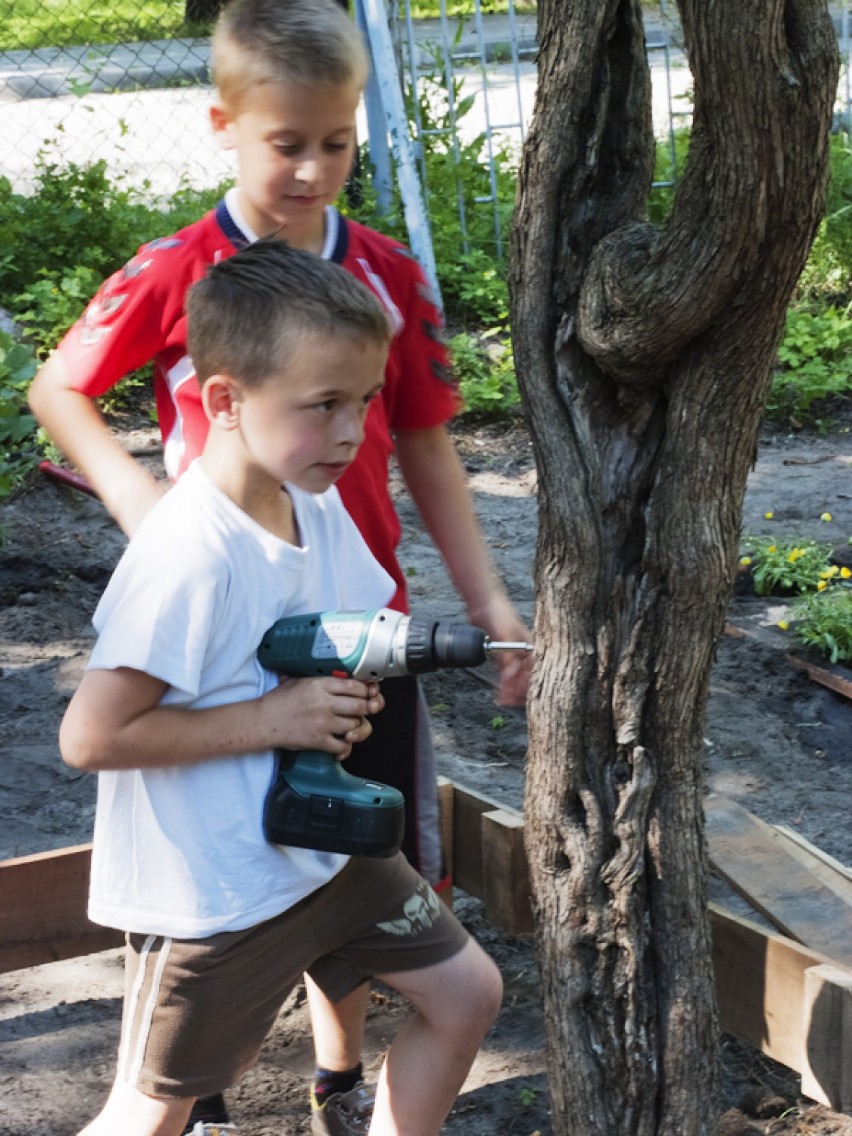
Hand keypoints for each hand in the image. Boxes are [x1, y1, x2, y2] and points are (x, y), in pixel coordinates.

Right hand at [259, 677, 383, 758]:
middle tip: (363, 709)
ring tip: (349, 724)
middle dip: (365, 708)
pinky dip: (345, 746)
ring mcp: (322, 723)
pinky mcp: (318, 740)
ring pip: (355, 725)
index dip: (365, 690)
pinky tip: (340, 742)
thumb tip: (340, 674)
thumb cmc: (278, 701)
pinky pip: (343, 745)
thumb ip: (320, 678)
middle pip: (360, 706)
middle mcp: (324, 703)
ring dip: (355, 726)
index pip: (354, 685)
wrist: (263, 722)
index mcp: (319, 685)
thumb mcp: (298, 680)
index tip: (366, 693)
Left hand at [466, 594, 531, 707]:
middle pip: (525, 678)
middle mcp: (524, 653)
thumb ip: (508, 656)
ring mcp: (512, 655)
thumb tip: (510, 676)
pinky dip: (501, 684)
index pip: (534, 672)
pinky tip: (498, 693)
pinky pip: (503, 674)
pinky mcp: (500, 656)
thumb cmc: (501, 614)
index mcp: (532, 648)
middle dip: (517, 691)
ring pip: (513, 678)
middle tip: (507, 701)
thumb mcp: (506, 635)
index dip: (525, 685)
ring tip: (502, 700)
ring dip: (509, 690)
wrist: (484, 603)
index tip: (516, 695)